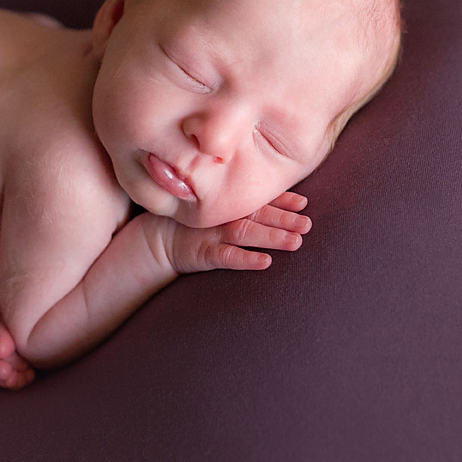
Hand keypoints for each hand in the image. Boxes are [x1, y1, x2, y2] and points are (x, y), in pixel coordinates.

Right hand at [160, 192, 310, 274]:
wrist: (154, 240)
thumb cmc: (187, 224)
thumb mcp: (211, 209)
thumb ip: (233, 202)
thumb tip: (268, 201)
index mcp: (226, 204)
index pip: (257, 199)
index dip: (281, 200)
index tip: (302, 202)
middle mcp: (221, 216)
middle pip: (256, 214)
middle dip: (283, 218)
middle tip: (307, 224)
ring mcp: (211, 233)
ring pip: (246, 233)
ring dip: (272, 236)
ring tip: (296, 242)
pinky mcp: (201, 253)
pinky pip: (226, 256)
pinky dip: (246, 259)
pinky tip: (265, 262)